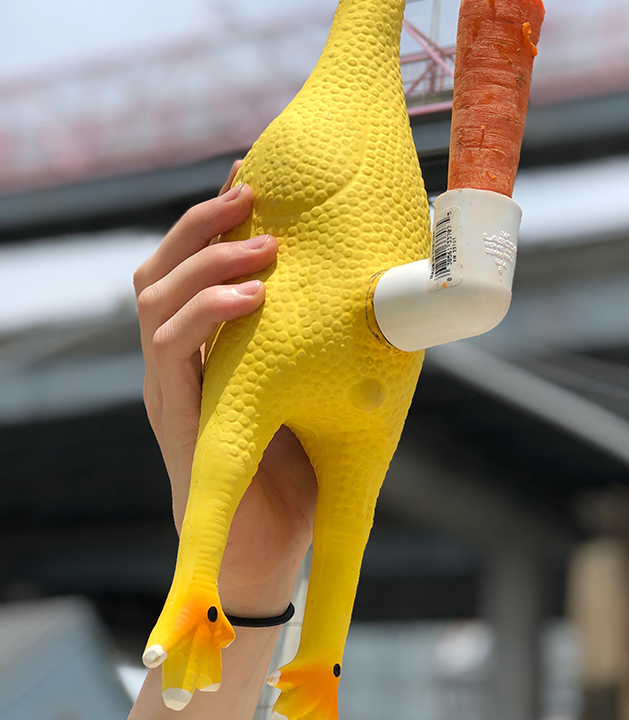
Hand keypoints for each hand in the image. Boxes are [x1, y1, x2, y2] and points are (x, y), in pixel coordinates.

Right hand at [133, 162, 316, 615]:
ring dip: (206, 260)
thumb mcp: (313, 380)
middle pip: (161, 267)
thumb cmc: (298, 461)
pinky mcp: (173, 412)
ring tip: (262, 243)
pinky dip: (207, 312)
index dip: (216, 216)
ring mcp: (168, 382)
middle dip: (202, 222)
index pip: (194, 263)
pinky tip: (253, 300)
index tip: (252, 172)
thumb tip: (384, 277)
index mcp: (206, 342)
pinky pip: (169, 347)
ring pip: (154, 296)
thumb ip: (323, 332)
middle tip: (250, 191)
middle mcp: (177, 355)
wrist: (269, 547)